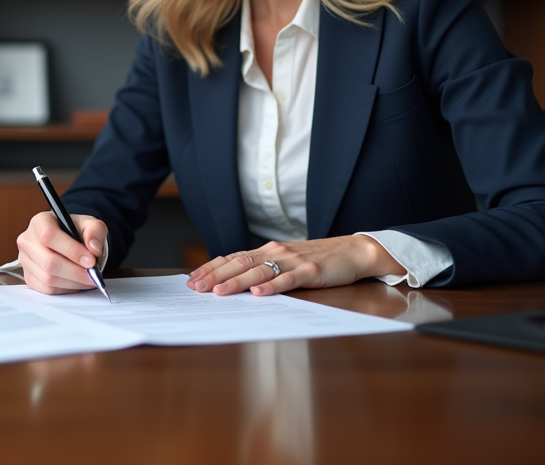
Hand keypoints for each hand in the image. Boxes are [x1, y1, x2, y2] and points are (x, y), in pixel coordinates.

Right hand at [16, 211, 106, 294]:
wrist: (70, 242)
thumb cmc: (77, 232)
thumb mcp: (91, 224)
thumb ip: (95, 231)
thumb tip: (93, 248)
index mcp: (40, 221)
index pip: (49, 235)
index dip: (71, 250)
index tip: (91, 260)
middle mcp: (28, 240)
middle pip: (49, 262)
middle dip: (76, 272)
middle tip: (93, 274)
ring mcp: (25, 260)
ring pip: (48, 278)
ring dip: (73, 282)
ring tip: (87, 278)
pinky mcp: (28, 277)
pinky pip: (47, 289)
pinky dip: (65, 289)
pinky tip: (76, 282)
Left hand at [186, 235, 405, 296]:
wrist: (352, 252)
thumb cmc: (318, 259)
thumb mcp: (286, 261)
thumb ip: (265, 268)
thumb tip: (236, 281)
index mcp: (268, 251)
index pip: (233, 258)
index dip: (211, 268)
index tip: (192, 279)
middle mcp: (276, 252)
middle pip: (239, 263)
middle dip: (215, 276)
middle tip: (196, 288)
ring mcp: (292, 261)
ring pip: (258, 272)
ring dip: (236, 282)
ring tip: (219, 292)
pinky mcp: (310, 271)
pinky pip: (288, 280)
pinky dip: (272, 287)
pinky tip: (258, 294)